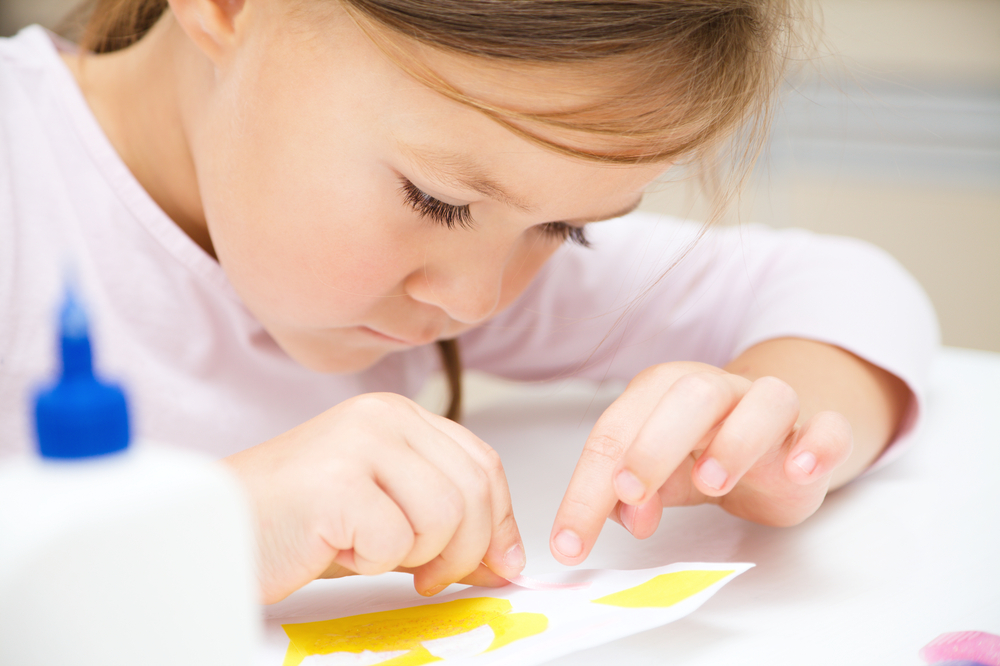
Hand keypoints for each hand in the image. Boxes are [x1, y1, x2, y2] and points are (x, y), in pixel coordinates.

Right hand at [225, 393, 524, 603]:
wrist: (215, 533)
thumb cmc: (294, 524)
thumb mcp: (386, 515)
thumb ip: (443, 524)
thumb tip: (503, 557)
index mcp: (396, 415)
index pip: (483, 463)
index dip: (500, 521)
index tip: (498, 562)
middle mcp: (382, 417)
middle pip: (475, 490)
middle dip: (467, 551)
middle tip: (430, 579)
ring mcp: (358, 442)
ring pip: (446, 516)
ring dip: (414, 557)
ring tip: (366, 551)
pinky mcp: (336, 481)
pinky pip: (396, 542)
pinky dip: (372, 564)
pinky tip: (336, 548)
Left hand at [549, 361, 853, 563]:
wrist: (776, 443)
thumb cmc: (703, 453)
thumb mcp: (659, 477)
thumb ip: (634, 495)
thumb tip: (624, 516)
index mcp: (662, 393)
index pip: (616, 431)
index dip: (588, 487)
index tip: (569, 541)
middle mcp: (718, 390)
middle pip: (688, 395)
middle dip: (653, 444)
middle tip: (630, 491)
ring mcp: (771, 407)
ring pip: (763, 401)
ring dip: (735, 440)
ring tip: (711, 482)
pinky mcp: (817, 432)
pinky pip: (828, 428)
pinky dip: (817, 445)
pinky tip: (799, 469)